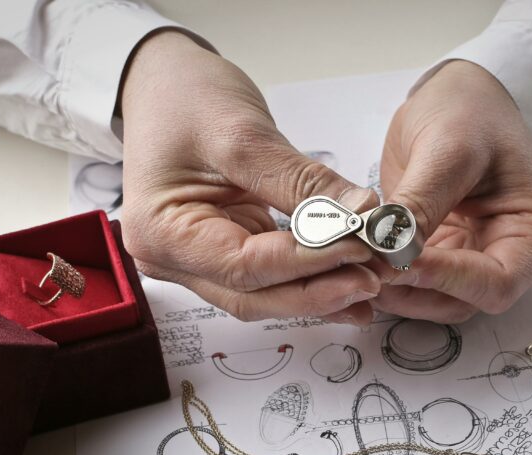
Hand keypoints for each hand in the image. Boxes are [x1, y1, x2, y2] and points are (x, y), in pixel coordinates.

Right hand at [119, 31, 379, 324]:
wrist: (164, 83)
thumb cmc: (184, 98)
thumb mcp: (242, 133)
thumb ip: (302, 182)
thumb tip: (362, 213)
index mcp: (161, 232)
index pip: (244, 266)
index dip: (306, 263)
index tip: (357, 248)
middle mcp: (172, 258)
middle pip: (252, 295)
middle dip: (315, 292)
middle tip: (371, 279)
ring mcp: (198, 260)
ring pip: (263, 295)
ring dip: (317, 294)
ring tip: (368, 285)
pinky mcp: (225, 251)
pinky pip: (269, 278)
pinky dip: (308, 279)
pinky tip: (347, 282)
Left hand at [372, 60, 531, 322]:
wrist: (458, 95)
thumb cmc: (470, 113)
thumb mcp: (449, 150)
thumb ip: (422, 203)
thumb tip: (390, 250)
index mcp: (531, 234)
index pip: (498, 282)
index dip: (449, 280)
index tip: (401, 262)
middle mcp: (503, 256)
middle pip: (462, 302)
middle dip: (413, 291)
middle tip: (366, 266)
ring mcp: (466, 259)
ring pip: (430, 301)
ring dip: (393, 291)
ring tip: (356, 262)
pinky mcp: (434, 255)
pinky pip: (409, 281)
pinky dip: (383, 276)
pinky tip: (356, 257)